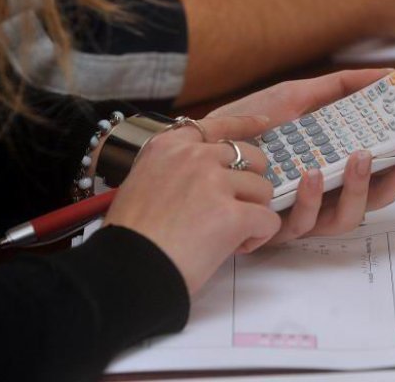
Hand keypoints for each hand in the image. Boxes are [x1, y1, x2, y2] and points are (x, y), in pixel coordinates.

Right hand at [104, 116, 279, 294]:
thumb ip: (174, 171)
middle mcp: (194, 157)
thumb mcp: (141, 183)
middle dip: (250, 182)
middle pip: (250, 156)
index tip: (263, 123)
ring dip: (254, 212)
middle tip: (236, 207)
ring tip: (231, 234)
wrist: (126, 270)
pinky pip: (268, 220)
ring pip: (263, 189)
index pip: (217, 124)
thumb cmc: (131, 237)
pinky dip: (259, 237)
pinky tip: (236, 248)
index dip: (244, 124)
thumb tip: (204, 180)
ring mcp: (215, 183)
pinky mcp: (232, 214)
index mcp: (168, 147)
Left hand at [208, 70, 394, 241]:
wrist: (206, 140)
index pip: (391, 168)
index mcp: (341, 166)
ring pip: (350, 217)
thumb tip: (385, 75)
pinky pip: (304, 223)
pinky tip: (311, 171)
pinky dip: (312, 198)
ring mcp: (307, 214)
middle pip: (383, 197)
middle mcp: (331, 194)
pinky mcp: (278, 227)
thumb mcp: (301, 96)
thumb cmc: (255, 122)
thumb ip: (342, 87)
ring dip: (361, 186)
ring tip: (362, 153)